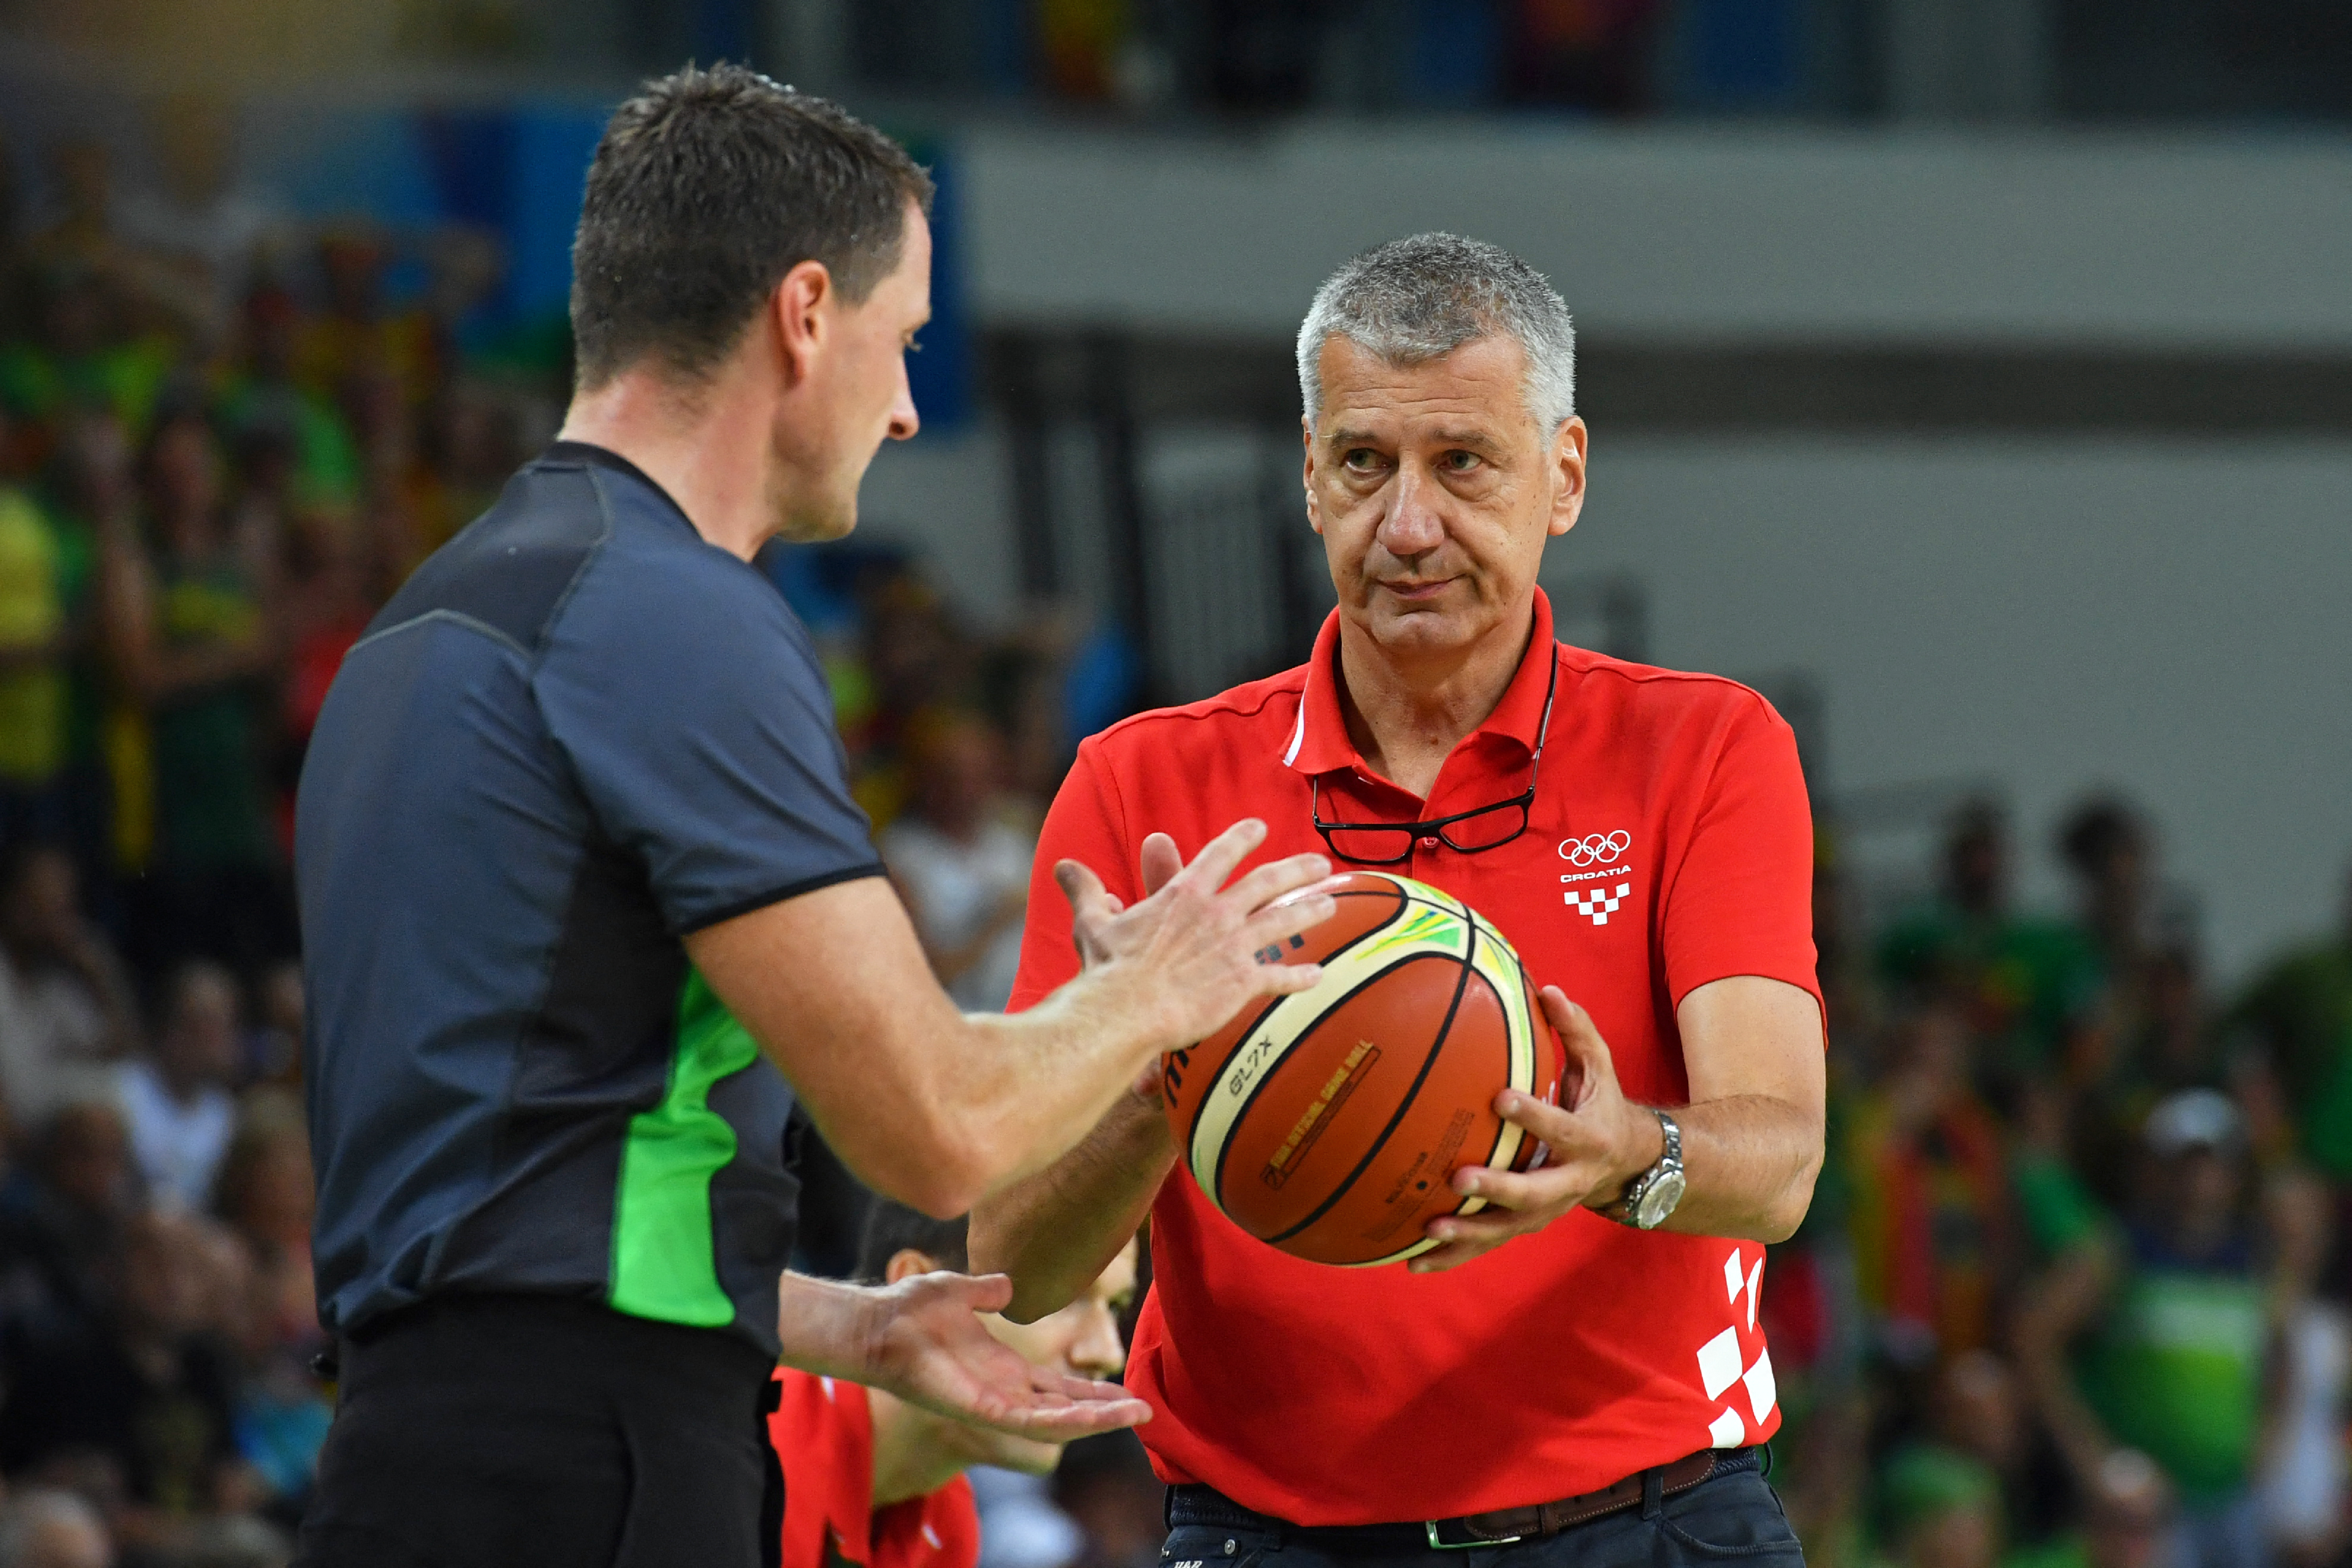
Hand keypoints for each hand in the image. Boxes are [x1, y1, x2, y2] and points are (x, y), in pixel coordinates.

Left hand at [860, 1269, 1151, 1439]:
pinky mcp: (981, 1410)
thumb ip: (986, 1291)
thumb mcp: (960, 1292)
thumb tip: (1007, 1285)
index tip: (1126, 1390)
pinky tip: (1095, 1418)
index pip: (1056, 1388)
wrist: (878, 1322)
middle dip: (1105, 1411)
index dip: (1091, 1391)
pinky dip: (1065, 1421)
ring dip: (1097, 1420)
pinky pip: (1031, 1423)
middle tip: (1145, 1411)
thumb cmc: (909, 1310)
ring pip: (1056, 1421)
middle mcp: (1002, 1392)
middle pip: (1064, 1408)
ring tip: (1137, 1415)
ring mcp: (993, 1404)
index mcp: (1002, 1368)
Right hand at [1054, 819, 1336, 1051]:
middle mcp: (1217, 913)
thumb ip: (1085, 890)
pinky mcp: (1242, 983)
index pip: (1219, 855)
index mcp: (1184, 893)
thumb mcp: (1092, 922)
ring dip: (1310, 911)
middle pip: (1266, 883)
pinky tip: (1319, 975)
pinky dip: (1299, 977)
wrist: (1126, 1012)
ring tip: (1330, 904)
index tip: (1258, 827)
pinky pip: (1279, 978)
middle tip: (1319, 862)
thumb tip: (1064, 866)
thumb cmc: (1109, 969)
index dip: (1241, 838)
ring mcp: (1234, 947)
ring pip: (1283, 922)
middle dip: (1296, 870)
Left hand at [1409, 988, 1663, 1273]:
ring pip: (1508, 1230)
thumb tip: (1547, 989)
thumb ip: (1576, 1030)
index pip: (1561, 1128)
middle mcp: (1569, 1182)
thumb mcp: (1600, 1066)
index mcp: (1587, 1140)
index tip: (1500, 1098)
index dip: (1535, 1115)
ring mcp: (1547, 1211)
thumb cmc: (1600, 1103)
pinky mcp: (1525, 1225)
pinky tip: (1414, 1261)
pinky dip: (1453, 1257)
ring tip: (1429, 1230)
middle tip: (1460, 1179)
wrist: (1628, 1164)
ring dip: (1469, 1236)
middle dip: (1498, 1189)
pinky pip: (1489, 1244)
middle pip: (1534, 1193)